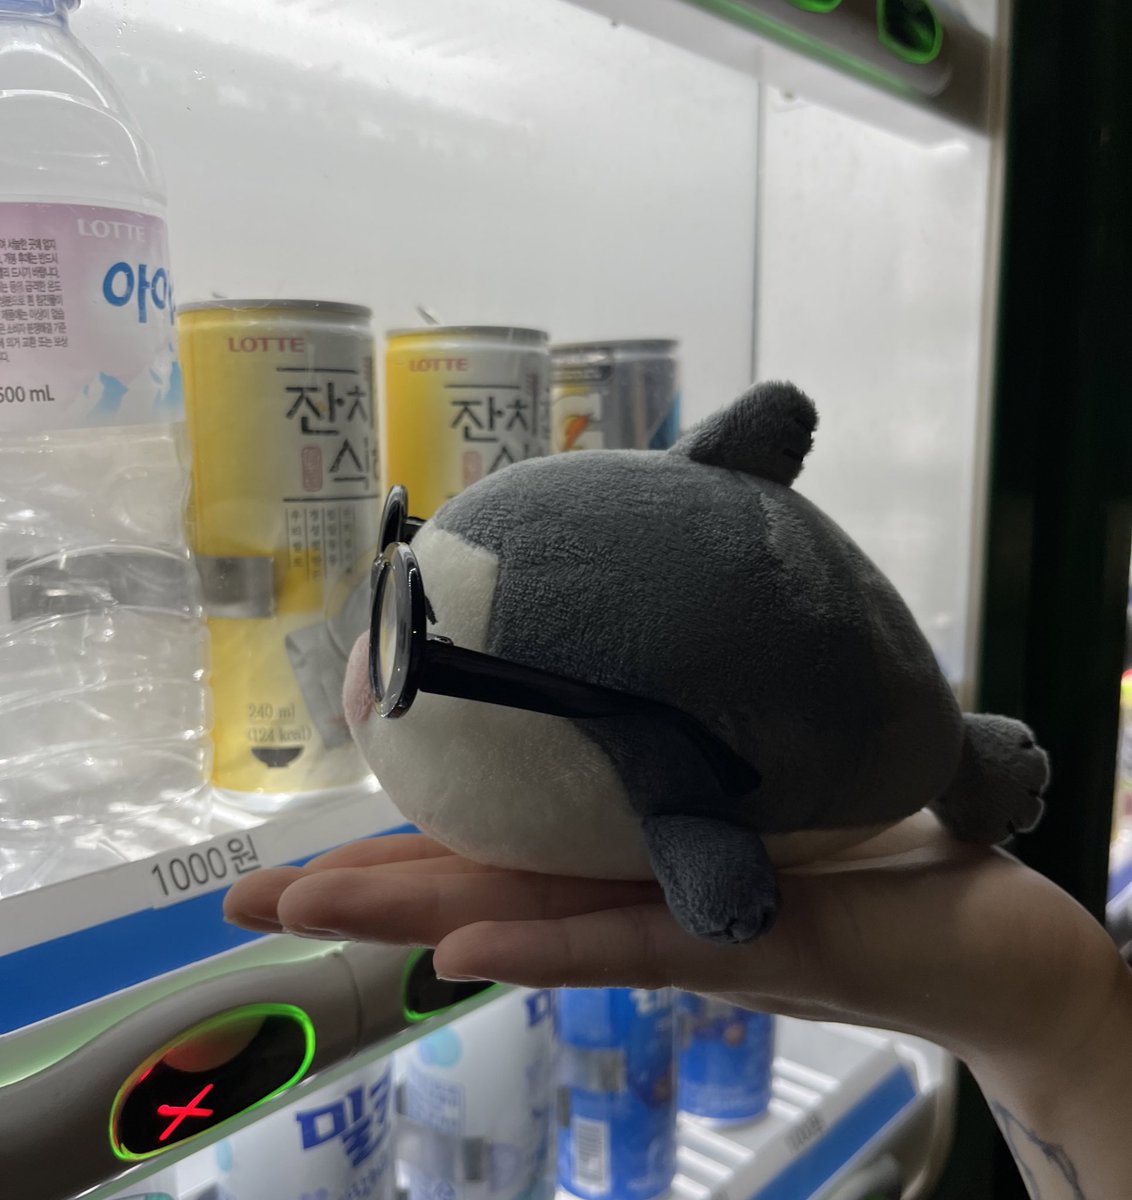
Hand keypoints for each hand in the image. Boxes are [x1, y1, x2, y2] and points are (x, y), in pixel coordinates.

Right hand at [223, 812, 1116, 1067]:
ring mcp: (684, 927)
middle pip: (484, 890)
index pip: (500, 850)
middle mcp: (638, 899)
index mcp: (634, 853)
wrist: (1003, 940)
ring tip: (303, 910)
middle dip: (364, 889)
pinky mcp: (756, 946)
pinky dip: (544, 944)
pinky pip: (636, 943)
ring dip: (411, 916)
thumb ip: (702, 725)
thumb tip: (633, 647)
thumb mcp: (778, 757)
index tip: (309, 844)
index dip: (402, 847)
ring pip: (530, 923)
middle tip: (246, 899)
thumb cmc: (887, 846)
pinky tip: (458, 945)